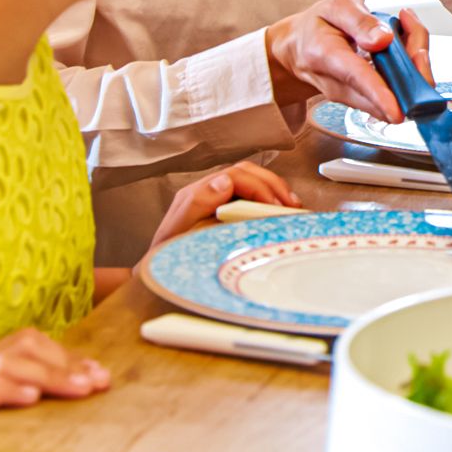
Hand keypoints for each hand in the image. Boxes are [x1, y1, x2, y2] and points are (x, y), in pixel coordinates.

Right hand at [0, 328, 109, 445]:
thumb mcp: (28, 410)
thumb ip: (53, 389)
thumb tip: (98, 377)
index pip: (33, 343)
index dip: (69, 356)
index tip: (101, 378)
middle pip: (21, 346)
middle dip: (63, 365)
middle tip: (92, 386)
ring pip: (3, 364)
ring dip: (46, 375)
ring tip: (75, 390)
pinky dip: (5, 392)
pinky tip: (31, 399)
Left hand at [150, 160, 299, 247]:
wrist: (159, 279)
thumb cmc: (169, 259)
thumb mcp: (178, 232)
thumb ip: (196, 203)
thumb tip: (225, 181)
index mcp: (197, 194)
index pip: (236, 177)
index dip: (259, 188)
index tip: (274, 208)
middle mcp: (208, 192)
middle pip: (248, 173)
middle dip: (273, 186)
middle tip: (290, 207)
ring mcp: (219, 200)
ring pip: (254, 179)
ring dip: (277, 190)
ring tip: (293, 207)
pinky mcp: (229, 211)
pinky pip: (254, 194)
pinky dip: (273, 199)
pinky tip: (284, 211)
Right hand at [265, 0, 431, 121]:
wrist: (299, 50)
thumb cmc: (319, 26)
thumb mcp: (336, 8)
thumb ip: (360, 21)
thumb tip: (384, 39)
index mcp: (325, 54)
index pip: (355, 76)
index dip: (379, 93)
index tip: (397, 111)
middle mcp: (338, 84)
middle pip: (381, 92)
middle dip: (411, 78)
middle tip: (418, 42)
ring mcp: (352, 96)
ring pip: (393, 96)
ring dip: (413, 71)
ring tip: (410, 30)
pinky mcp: (366, 100)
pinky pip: (395, 93)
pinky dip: (410, 72)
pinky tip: (407, 46)